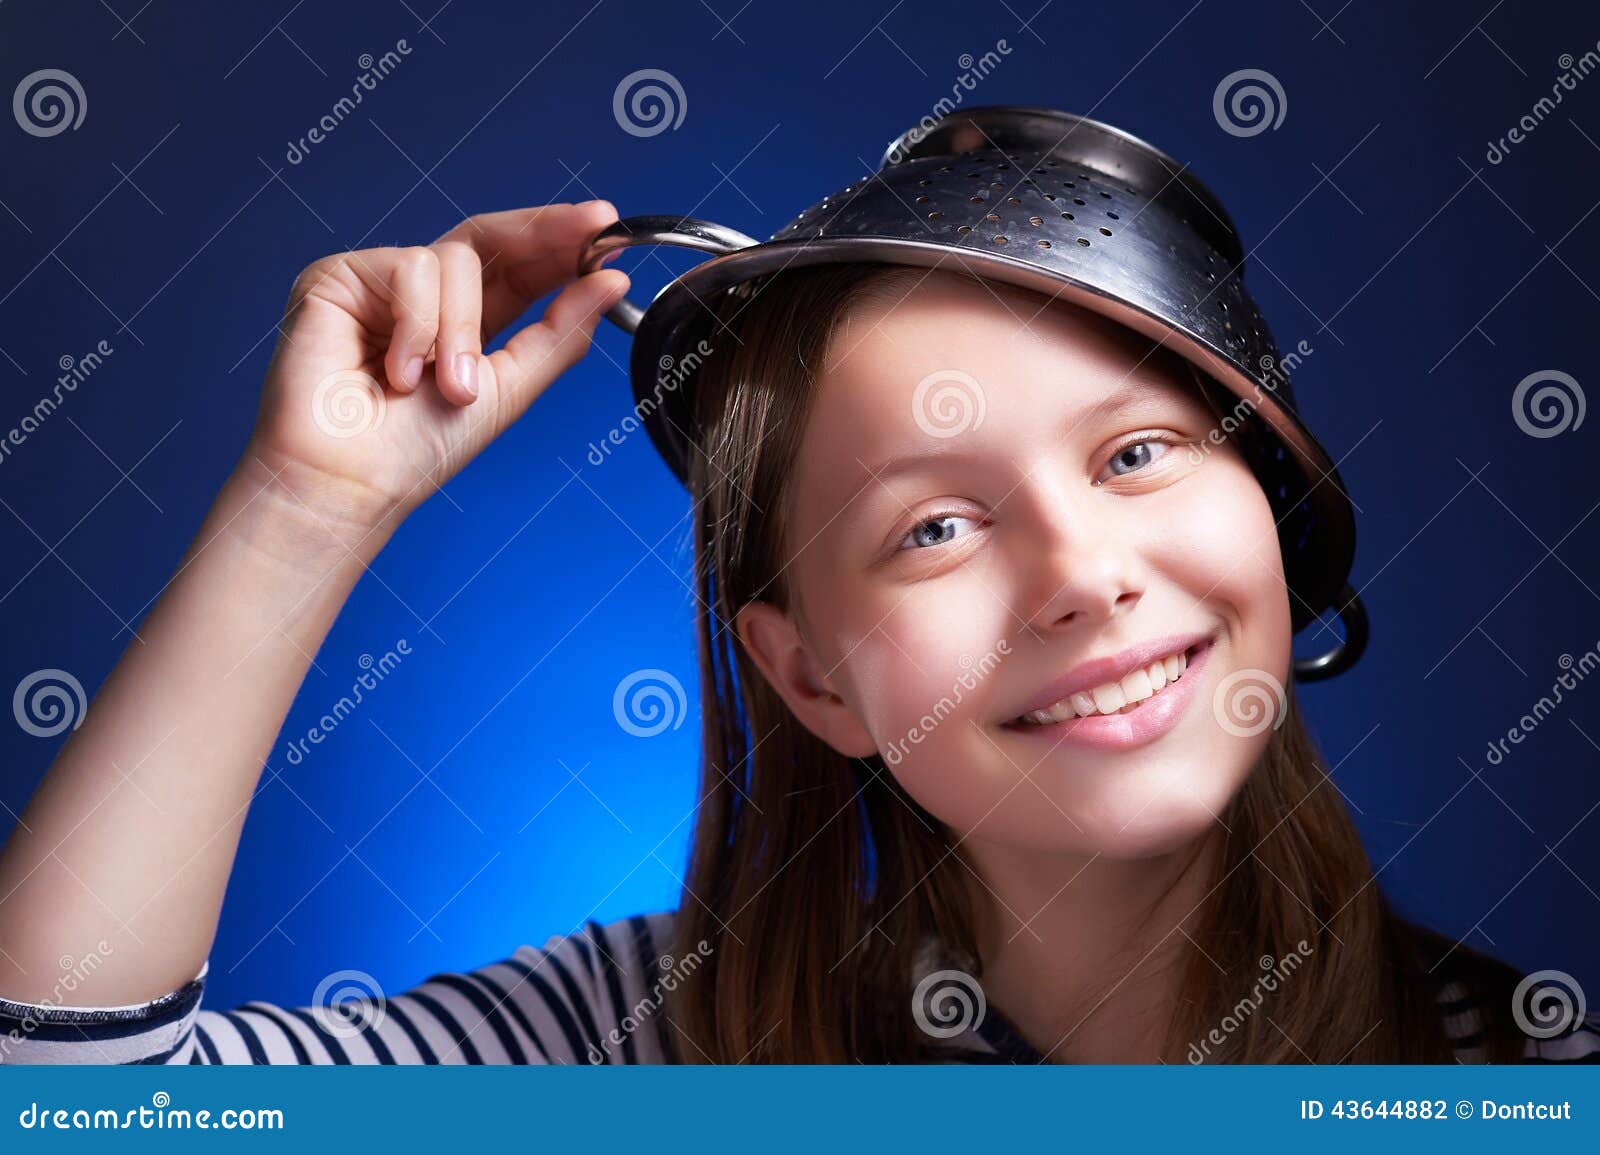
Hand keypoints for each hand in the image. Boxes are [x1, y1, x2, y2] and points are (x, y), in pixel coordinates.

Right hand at [241, 200, 629, 542]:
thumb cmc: (414, 451)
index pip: (517, 268)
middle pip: (490, 238)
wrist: (351, 482)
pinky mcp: (338, 277)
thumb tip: (611, 282)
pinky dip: (417, 326)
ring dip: (464, 331)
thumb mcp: (509, 389)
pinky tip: (396, 372)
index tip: (608, 228)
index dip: (561, 246)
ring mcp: (380, 283)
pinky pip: (409, 269)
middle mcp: (422, 296)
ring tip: (447, 386)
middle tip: (593, 224)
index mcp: (463, 322)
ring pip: (456, 259)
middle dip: (545, 231)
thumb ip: (559, 333)